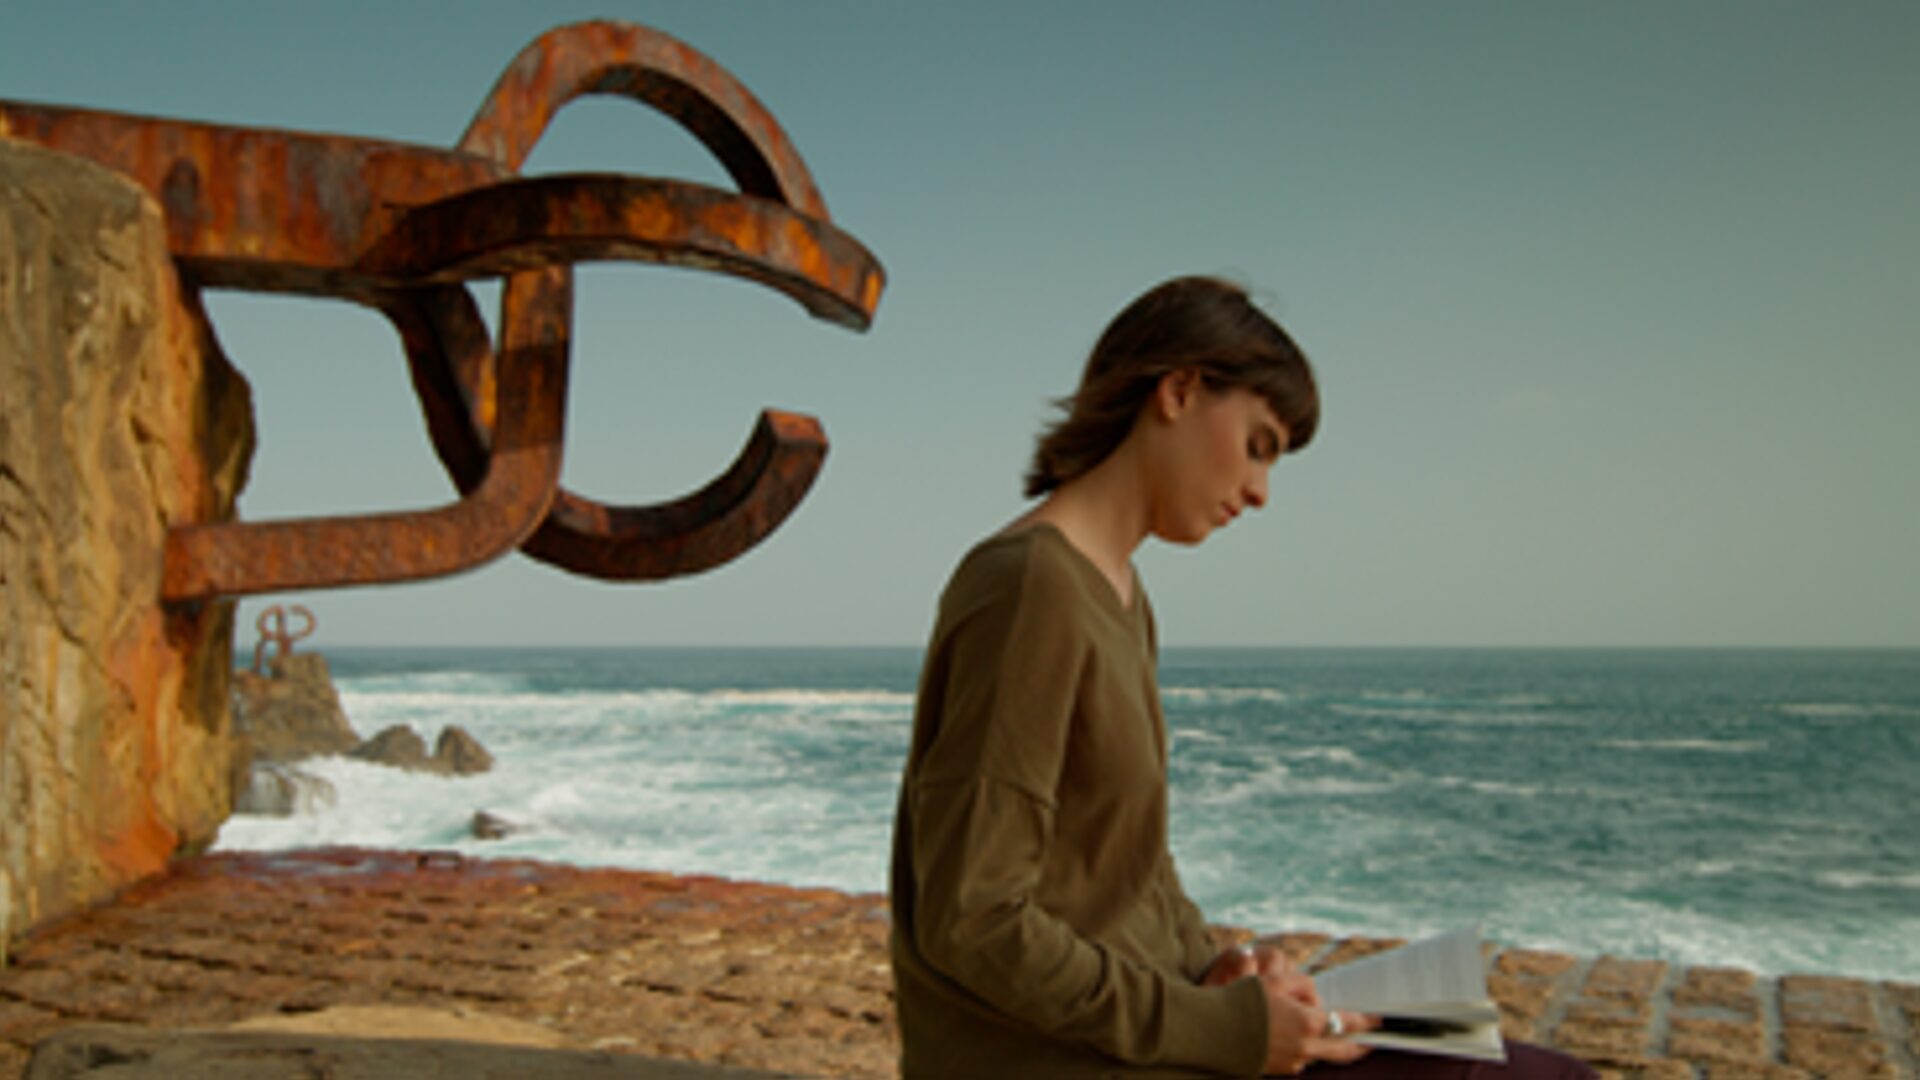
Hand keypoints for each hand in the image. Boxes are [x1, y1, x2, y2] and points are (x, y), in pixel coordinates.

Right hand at [1205, 945, 1376, 1074]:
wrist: (1214, 1030)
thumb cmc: (1244, 1001)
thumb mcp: (1275, 982)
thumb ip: (1303, 986)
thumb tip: (1315, 999)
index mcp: (1309, 1023)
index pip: (1345, 1022)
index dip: (1364, 1021)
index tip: (1378, 1019)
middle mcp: (1306, 1047)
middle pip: (1343, 1050)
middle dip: (1360, 1045)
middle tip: (1372, 1041)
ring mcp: (1294, 1061)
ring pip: (1319, 1054)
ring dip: (1325, 1046)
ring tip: (1326, 1035)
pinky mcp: (1281, 1070)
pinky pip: (1300, 1059)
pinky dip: (1303, 1049)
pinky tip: (1292, 1038)